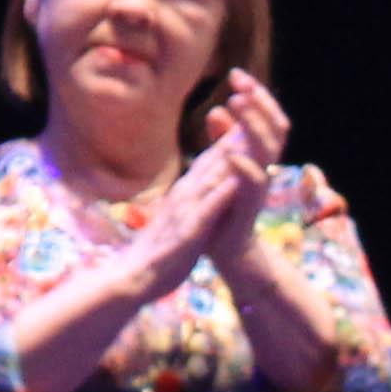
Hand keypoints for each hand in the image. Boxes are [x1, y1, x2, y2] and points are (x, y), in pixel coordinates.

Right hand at [136, 131, 266, 296]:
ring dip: (230, 159)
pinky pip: (206, 211)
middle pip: (214, 161)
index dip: (232, 138)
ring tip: (251, 138)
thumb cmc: (160, 248)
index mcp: (185, 191)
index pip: (212, 159)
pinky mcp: (188, 232)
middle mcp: (185, 194)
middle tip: (256, 115)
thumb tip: (205, 182)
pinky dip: (220, 195)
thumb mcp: (179, 214)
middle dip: (236, 138)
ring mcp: (185, 211)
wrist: (134, 276)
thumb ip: (192, 197)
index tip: (251, 119)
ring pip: (211, 179)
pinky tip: (235, 183)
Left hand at [194, 76, 290, 269]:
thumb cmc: (220, 203)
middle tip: (237, 84)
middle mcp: (264, 167)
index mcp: (258, 154)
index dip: (256, 95)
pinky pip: (253, 184)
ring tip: (234, 103)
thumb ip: (222, 140)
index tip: (235, 73)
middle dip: (259, 102)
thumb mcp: (219, 165)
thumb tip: (217, 110)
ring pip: (268, 150)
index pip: (267, 118)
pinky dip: (245, 166)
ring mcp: (258, 186)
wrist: (222, 247)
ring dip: (253, 125)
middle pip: (275, 128)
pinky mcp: (248, 207)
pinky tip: (230, 151)